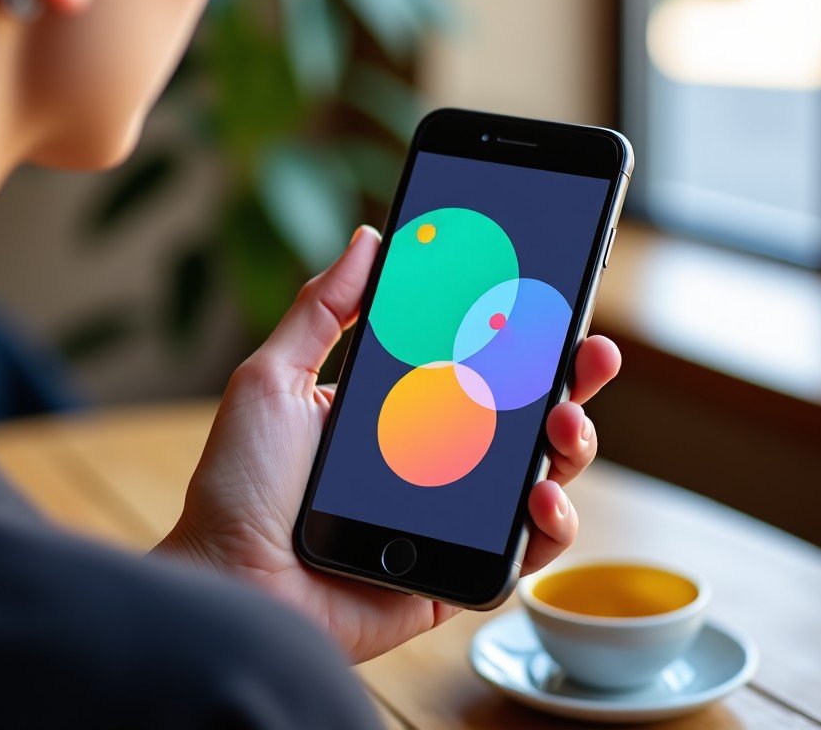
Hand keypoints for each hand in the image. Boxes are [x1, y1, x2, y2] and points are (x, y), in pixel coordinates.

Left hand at [160, 227, 620, 663]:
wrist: (230, 583)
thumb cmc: (238, 483)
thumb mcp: (274, 377)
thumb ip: (323, 308)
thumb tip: (370, 238)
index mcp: (396, 407)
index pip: (473, 361)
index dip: (517, 334)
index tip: (548, 299)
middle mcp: (432, 456)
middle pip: (521, 412)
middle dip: (568, 380)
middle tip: (590, 354)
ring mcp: (449, 515)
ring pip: (538, 474)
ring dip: (569, 444)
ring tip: (565, 424)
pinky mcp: (457, 573)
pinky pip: (524, 551)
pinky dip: (551, 524)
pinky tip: (542, 496)